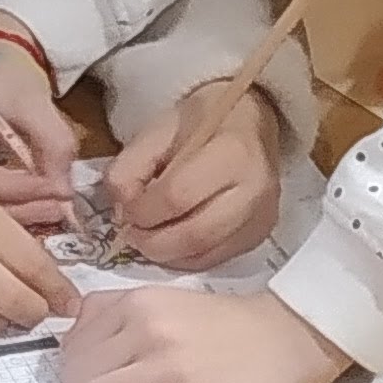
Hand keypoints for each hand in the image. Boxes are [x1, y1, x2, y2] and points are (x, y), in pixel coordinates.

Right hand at [0, 32, 76, 230]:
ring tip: (57, 210)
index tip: (58, 187)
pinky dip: (14, 213)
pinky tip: (41, 210)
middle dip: (22, 209)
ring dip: (22, 217)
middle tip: (61, 208)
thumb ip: (53, 141)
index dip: (20, 188)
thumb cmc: (5, 76)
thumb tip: (63, 189)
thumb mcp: (34, 101)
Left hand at [57, 286, 351, 382]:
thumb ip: (122, 316)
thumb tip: (76, 344)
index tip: (100, 371)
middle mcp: (145, 329)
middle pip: (77, 374)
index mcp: (137, 301)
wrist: (292, 337)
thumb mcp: (169, 302)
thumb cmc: (230, 325)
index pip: (72, 340)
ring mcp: (166, 366)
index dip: (79, 363)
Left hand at [103, 82, 282, 271]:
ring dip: (166, 255)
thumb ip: (131, 166)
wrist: (250, 122)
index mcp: (231, 152)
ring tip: (148, 239)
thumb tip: (121, 210)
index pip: (177, 196)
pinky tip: (171, 245)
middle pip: (194, 234)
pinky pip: (216, 260)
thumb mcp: (159, 130)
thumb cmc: (202, 122)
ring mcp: (261, 216)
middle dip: (152, 241)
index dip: (142, 210)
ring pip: (205, 254)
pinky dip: (185, 259)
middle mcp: (255, 189)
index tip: (124, 210)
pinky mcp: (260, 234)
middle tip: (131, 233)